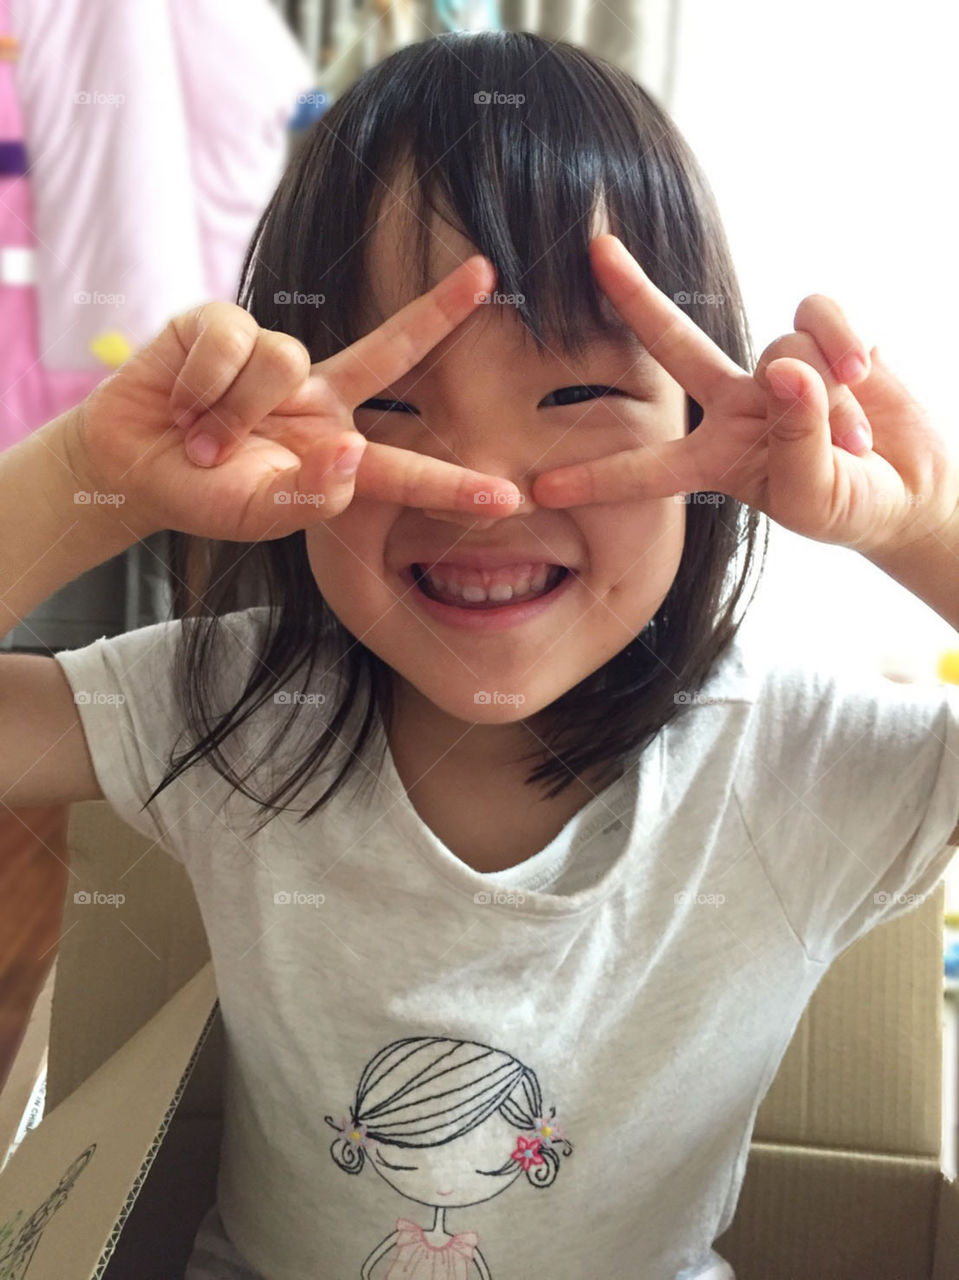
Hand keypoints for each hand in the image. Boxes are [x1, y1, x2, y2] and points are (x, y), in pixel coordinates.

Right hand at [63, 256, 521, 543]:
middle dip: (439, 311)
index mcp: (336, 452)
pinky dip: (201, 382)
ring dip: (233, 410)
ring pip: (284, 360)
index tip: (509, 498)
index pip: (405, 468)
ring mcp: (275, 358)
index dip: (454, 484)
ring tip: (198, 435)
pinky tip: (179, 401)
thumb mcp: (255, 516)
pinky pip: (233, 339)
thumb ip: (308, 498)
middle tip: (488, 276)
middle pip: (392, 349)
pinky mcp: (225, 324)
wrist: (128, 465)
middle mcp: (319, 397)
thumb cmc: (201, 495)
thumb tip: (354, 449)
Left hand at [532, 235, 958, 560]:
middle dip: (633, 295)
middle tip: (593, 249)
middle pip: (672, 341)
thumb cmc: (850, 506)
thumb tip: (787, 371)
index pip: (648, 469)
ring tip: (857, 440)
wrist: (910, 486)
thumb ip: (798, 442)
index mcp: (716, 458)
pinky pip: (819, 315)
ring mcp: (775, 365)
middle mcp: (733, 403)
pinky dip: (846, 344)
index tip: (540, 489)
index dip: (599, 477)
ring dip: (827, 397)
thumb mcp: (816, 497)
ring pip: (782, 348)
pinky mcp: (821, 334)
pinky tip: (866, 375)